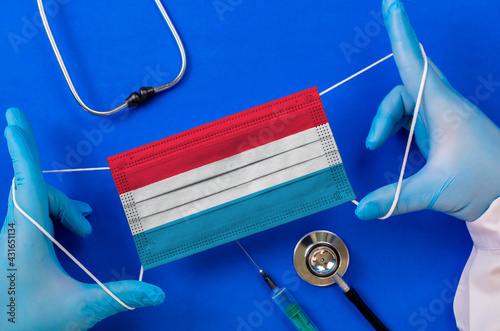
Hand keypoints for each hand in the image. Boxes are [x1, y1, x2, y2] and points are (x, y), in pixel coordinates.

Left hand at [0, 108, 164, 329]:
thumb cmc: (27, 323)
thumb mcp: (78, 310)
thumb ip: (118, 298)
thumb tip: (157, 294)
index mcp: (25, 238)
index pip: (27, 183)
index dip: (23, 149)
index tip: (14, 120)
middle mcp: (13, 231)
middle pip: (37, 193)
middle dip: (66, 202)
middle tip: (86, 224)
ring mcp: (9, 238)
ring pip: (33, 204)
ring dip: (61, 210)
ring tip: (83, 227)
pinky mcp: (10, 247)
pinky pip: (30, 215)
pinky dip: (52, 217)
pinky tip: (65, 232)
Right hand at [355, 0, 499, 220]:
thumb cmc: (485, 183)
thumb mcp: (437, 190)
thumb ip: (396, 198)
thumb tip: (361, 209)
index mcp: (443, 109)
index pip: (416, 63)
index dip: (401, 34)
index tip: (392, 4)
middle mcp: (442, 107)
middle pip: (406, 83)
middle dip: (389, 87)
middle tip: (374, 122)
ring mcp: (442, 118)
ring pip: (405, 101)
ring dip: (386, 121)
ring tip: (375, 144)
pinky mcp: (441, 131)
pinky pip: (410, 116)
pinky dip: (395, 125)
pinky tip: (391, 141)